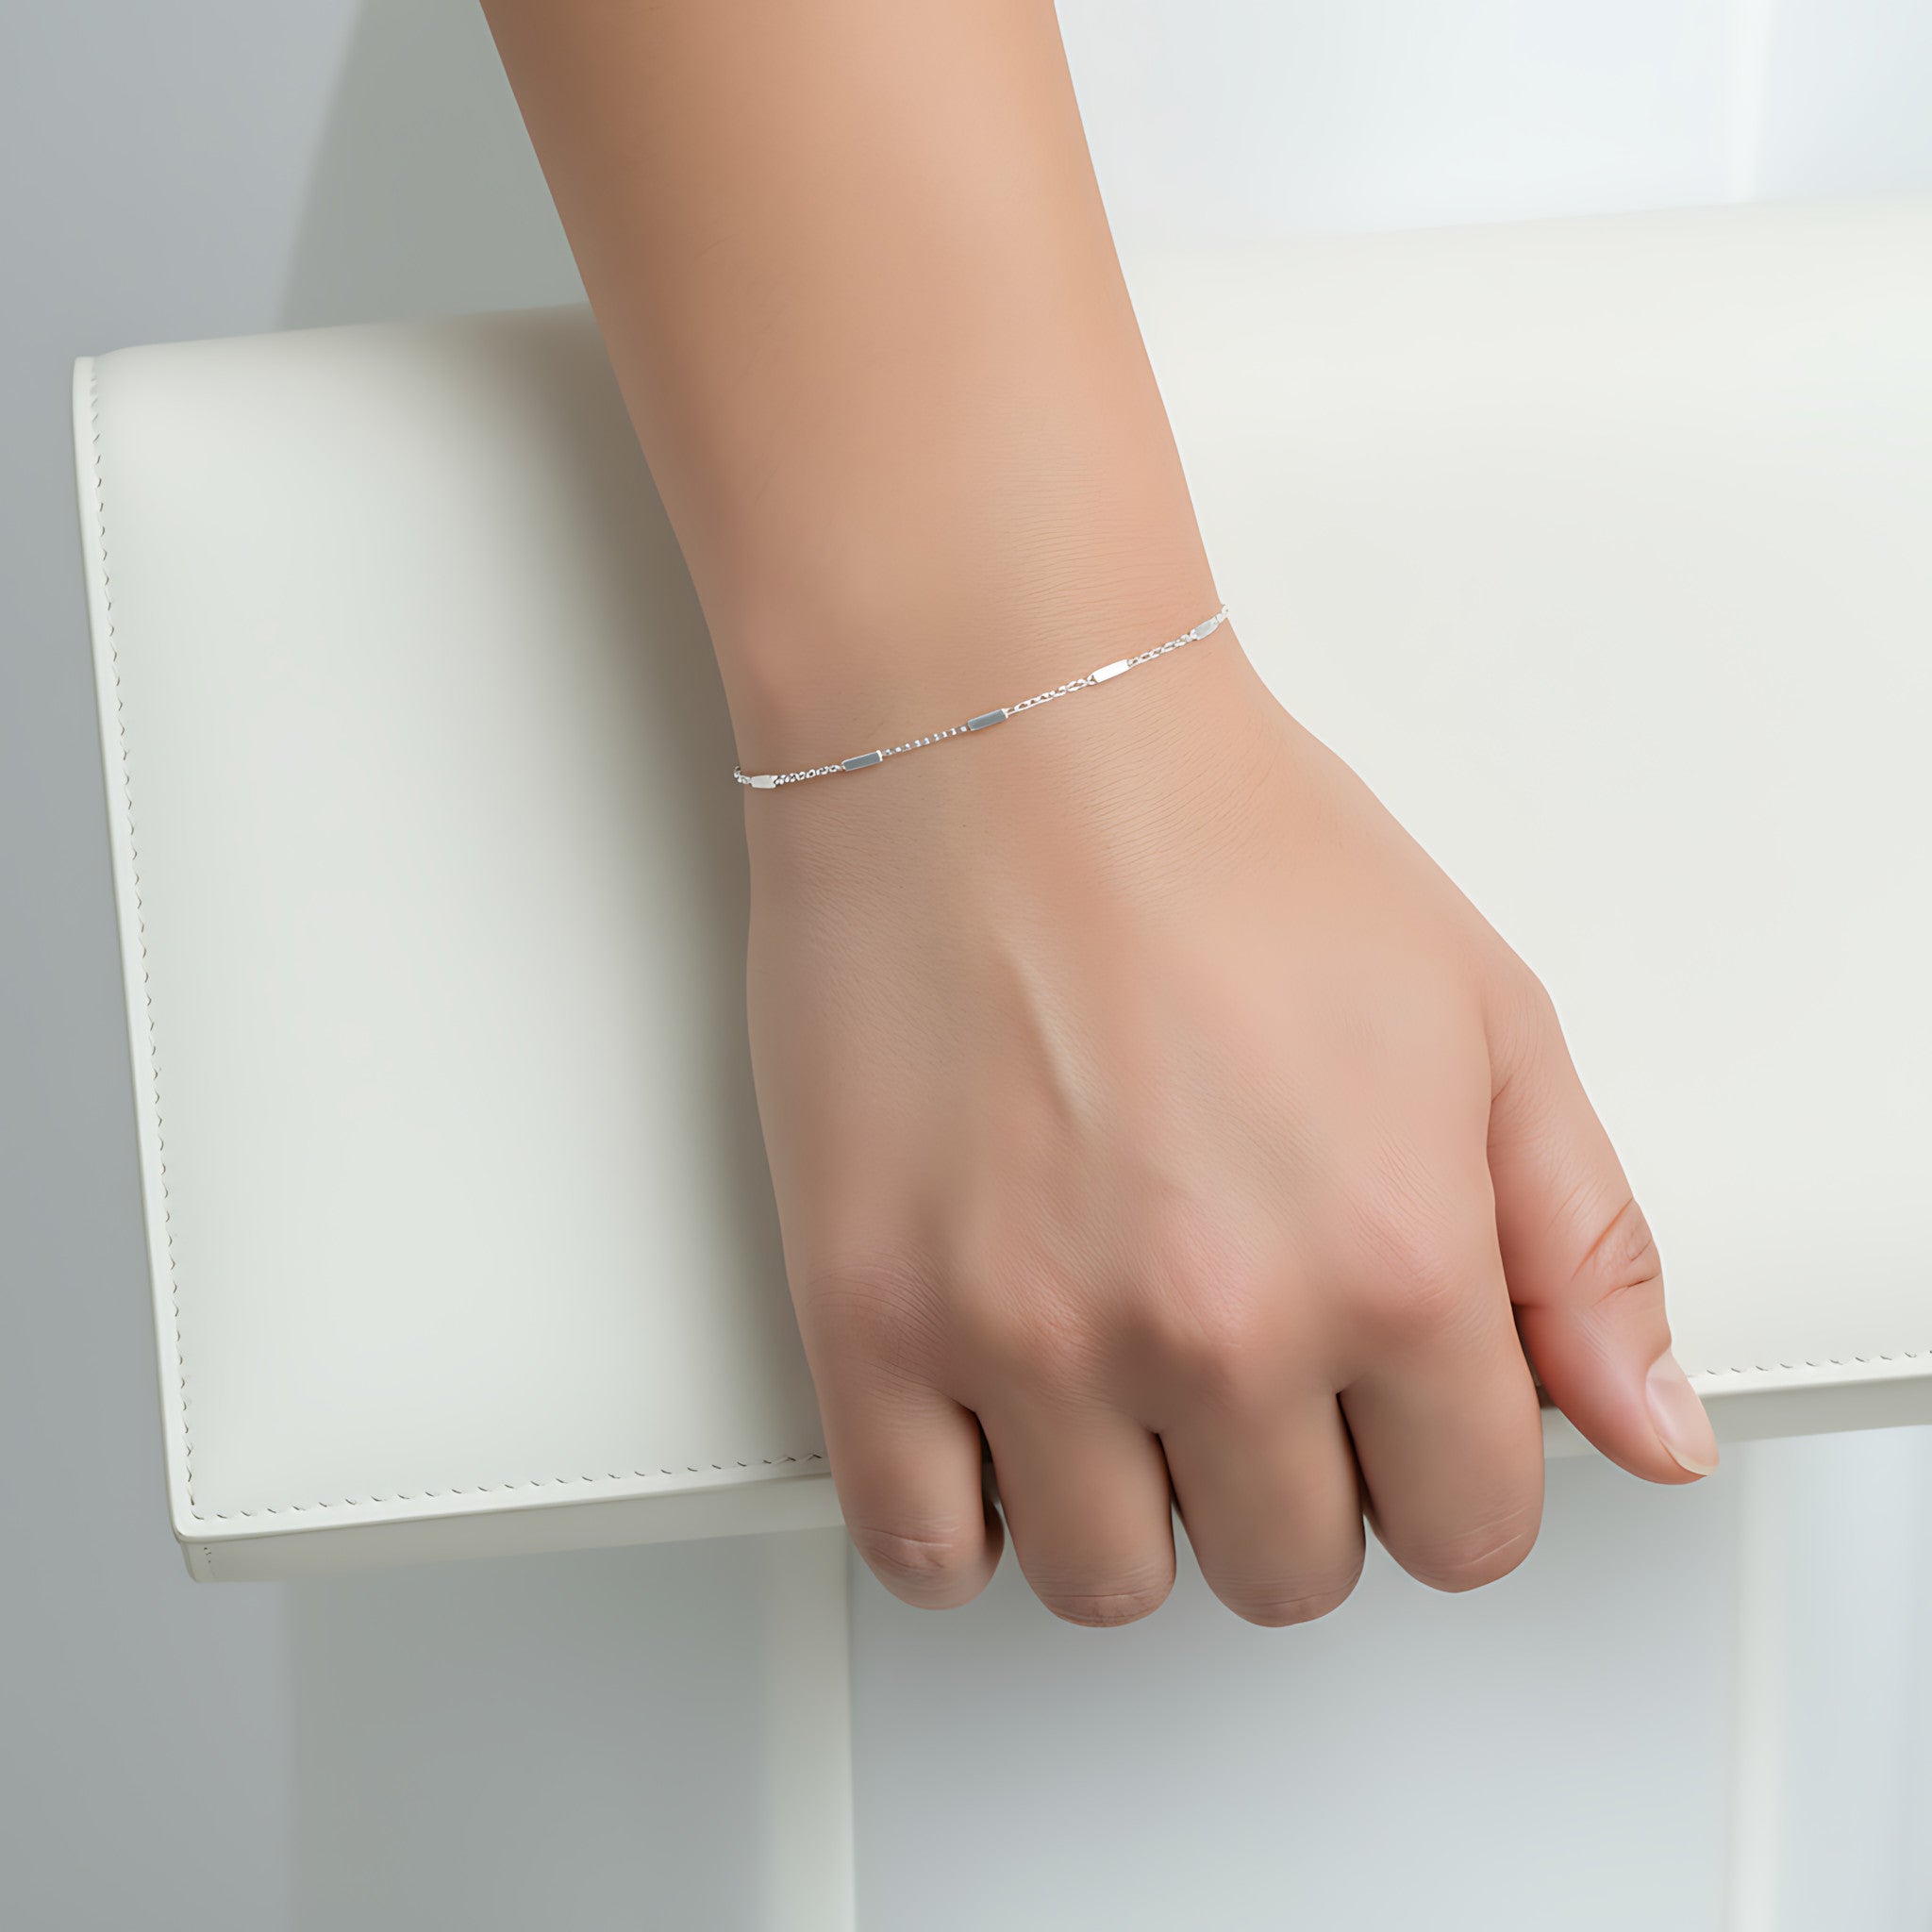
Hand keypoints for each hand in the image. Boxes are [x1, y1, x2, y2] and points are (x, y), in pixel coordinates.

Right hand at [743, 621, 1717, 1626]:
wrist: (996, 728)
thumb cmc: (1223, 840)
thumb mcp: (1481, 1017)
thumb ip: (1584, 1248)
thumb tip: (1649, 1432)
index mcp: (1392, 1261)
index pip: (1467, 1532)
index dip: (1438, 1475)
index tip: (1387, 1415)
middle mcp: (1217, 1324)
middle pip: (1289, 1573)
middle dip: (1288, 1489)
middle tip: (1240, 1357)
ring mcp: (1029, 1334)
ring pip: (1108, 1585)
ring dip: (1128, 1508)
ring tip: (1110, 1370)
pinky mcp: (869, 1316)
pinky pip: (921, 1549)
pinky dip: (961, 1518)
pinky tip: (989, 1414)